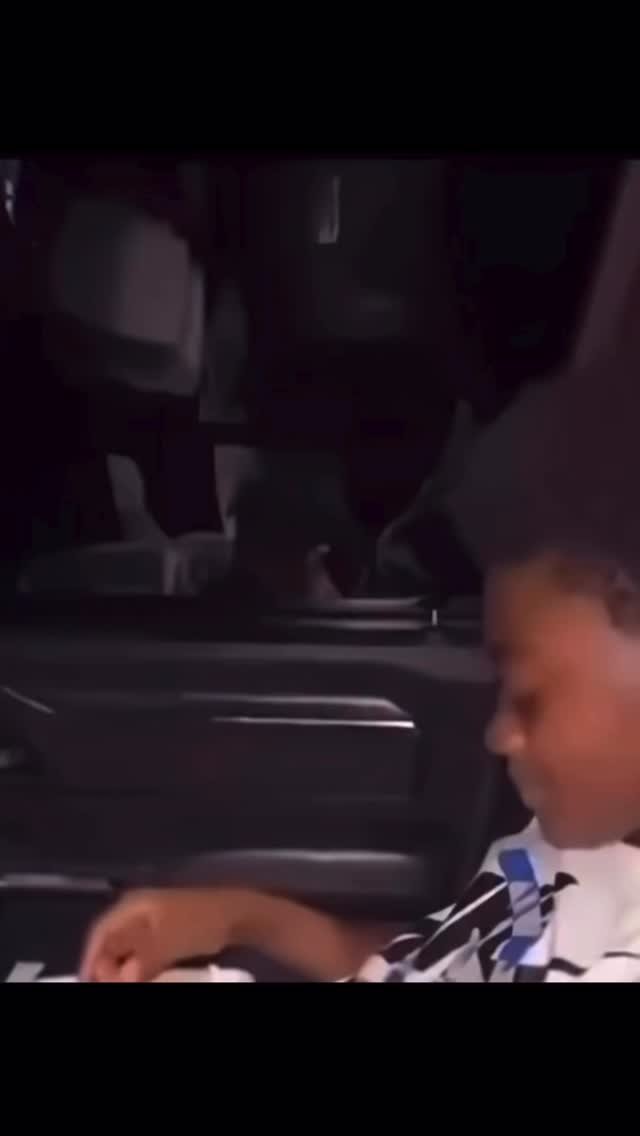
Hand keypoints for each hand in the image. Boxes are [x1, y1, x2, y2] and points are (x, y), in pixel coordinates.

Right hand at [79, 888, 239, 982]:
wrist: (234, 915)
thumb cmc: (198, 922)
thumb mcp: (166, 941)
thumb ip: (139, 959)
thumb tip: (119, 978)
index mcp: (132, 906)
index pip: (100, 932)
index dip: (90, 958)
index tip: (88, 981)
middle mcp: (136, 910)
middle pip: (111, 941)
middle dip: (106, 965)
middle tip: (109, 984)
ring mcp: (150, 920)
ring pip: (125, 948)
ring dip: (120, 967)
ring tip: (122, 982)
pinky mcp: (162, 932)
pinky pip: (140, 951)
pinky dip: (135, 966)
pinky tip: (138, 977)